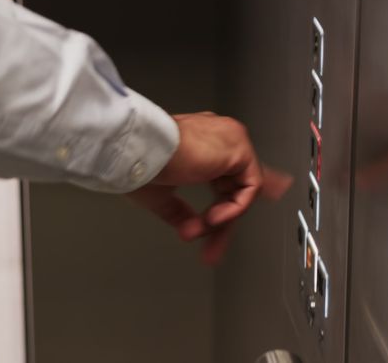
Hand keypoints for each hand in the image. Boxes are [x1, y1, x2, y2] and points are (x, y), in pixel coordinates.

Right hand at [126, 112, 290, 264]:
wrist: (137, 150)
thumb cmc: (138, 162)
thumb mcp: (161, 194)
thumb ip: (180, 210)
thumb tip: (191, 228)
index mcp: (200, 140)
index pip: (224, 173)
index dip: (227, 202)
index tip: (221, 225)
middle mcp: (218, 137)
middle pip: (232, 187)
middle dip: (221, 223)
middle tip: (210, 250)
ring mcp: (230, 140)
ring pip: (241, 190)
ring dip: (222, 220)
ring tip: (200, 231)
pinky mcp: (239, 150)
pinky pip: (250, 188)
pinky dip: (234, 209)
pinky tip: (213, 220)